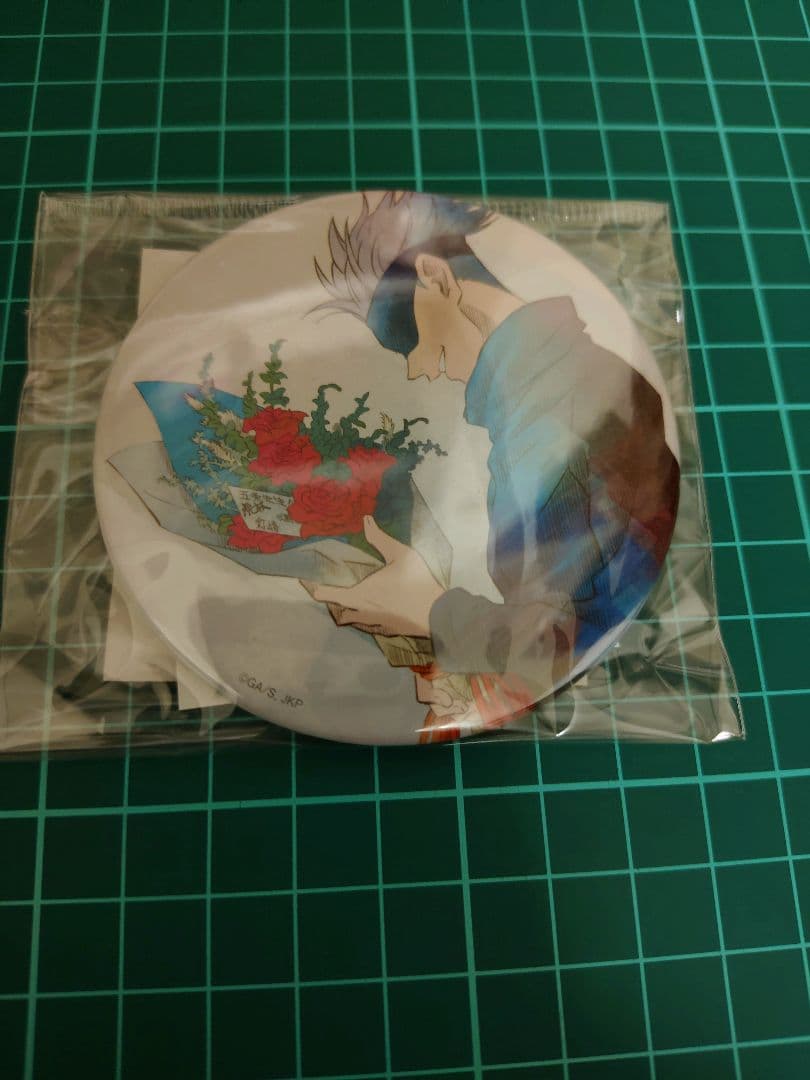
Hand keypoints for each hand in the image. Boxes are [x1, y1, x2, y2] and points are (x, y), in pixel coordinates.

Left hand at [306, 516, 444, 636]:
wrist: (438, 613)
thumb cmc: (416, 583)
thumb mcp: (400, 555)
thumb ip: (380, 538)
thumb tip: (366, 520)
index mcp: (361, 595)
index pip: (329, 595)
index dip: (315, 589)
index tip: (307, 583)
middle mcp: (363, 612)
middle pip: (339, 610)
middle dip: (332, 601)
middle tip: (329, 590)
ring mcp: (376, 624)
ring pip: (354, 620)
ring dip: (348, 611)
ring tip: (348, 601)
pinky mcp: (389, 630)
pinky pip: (370, 626)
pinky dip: (365, 619)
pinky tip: (372, 612)